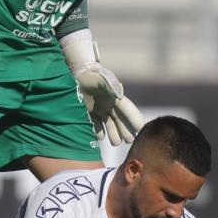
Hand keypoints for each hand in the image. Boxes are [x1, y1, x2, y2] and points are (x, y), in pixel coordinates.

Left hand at [61, 30, 143, 145]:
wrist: (77, 75)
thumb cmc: (91, 76)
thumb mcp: (102, 80)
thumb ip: (110, 86)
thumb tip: (119, 96)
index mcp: (116, 98)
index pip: (128, 111)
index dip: (134, 119)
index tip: (140, 129)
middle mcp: (110, 106)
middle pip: (121, 121)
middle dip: (126, 131)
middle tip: (130, 141)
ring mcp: (101, 110)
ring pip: (111, 125)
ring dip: (114, 134)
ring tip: (116, 143)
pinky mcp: (91, 113)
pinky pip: (97, 125)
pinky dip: (98, 132)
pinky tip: (100, 137)